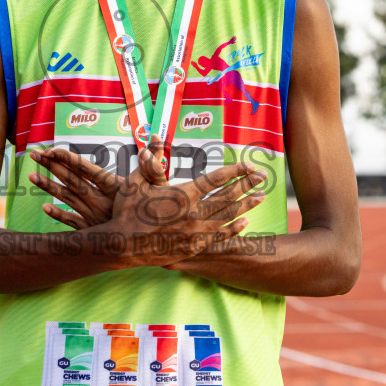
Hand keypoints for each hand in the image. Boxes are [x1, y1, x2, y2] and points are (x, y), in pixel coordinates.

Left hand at [28, 141, 164, 229]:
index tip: (52, 150)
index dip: (68, 159)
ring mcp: (95, 217)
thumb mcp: (159, 184)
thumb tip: (154, 137)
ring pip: (68, 199)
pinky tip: (45, 209)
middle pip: (72, 181)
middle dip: (52, 166)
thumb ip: (155, 161)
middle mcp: (101, 202)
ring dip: (49, 187)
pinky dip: (59, 216)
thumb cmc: (160, 211)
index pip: (86, 170)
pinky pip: (73, 223)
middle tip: (34, 154)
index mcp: (114, 188)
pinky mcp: (95, 230)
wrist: (156, 244)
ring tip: (31, 176)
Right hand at [106, 141, 266, 266]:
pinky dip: (234, 229)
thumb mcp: (135, 181)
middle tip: (264, 177)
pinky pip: (219, 237)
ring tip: (261, 198)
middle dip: (248, 185)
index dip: (235, 171)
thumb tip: (155, 139)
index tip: (248, 165)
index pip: (215, 179)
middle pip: (228, 197)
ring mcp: (195, 232)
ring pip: (227, 217)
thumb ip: (150, 160)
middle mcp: (193, 213)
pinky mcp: (193, 247)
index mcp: (182, 194)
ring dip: (246, 206)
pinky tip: (245, 223)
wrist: (121, 245)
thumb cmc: (126, 211)